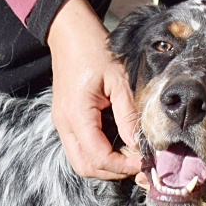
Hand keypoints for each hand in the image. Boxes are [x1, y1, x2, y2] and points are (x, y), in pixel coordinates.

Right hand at [46, 0, 142, 179]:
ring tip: (129, 155)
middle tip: (138, 163)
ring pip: (80, 161)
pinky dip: (98, 154)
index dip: (123, 165)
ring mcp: (61, 123)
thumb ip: (128, 116)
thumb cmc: (95, 51)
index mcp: (77, 114)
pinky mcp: (65, 120)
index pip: (99, 156)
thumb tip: (140, 145)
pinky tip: (117, 145)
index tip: (144, 161)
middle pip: (85, 166)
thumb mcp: (119, 80)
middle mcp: (64, 124)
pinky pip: (79, 148)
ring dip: (105, 164)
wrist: (69, 34)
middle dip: (113, 171)